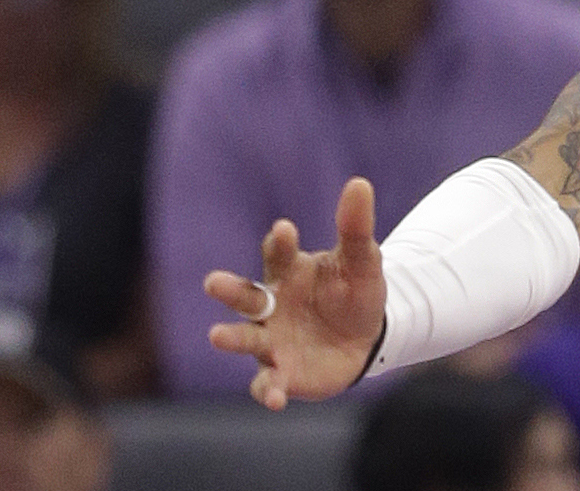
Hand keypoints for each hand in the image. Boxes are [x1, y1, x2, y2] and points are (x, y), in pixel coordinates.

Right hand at [205, 176, 386, 409]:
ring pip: (246, 338)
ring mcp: (272, 341)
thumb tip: (359, 183)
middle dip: (229, 290)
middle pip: (246, 296)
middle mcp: (272, 306)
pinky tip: (274, 396)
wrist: (367, 337)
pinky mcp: (281, 373)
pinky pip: (268, 383)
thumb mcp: (362, 261)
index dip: (279, 242)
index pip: (278, 253)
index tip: (284, 230)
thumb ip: (355, 228)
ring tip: (217, 335)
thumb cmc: (355, 292)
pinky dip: (268, 389)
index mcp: (289, 272)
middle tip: (212, 282)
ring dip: (231, 337)